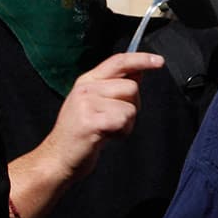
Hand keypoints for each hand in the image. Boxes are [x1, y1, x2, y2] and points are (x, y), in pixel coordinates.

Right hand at [41, 52, 163, 181]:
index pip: (118, 62)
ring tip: (108, 130)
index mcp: (88, 81)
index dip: (141, 59)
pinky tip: (106, 137)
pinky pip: (122, 121)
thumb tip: (139, 70)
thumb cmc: (81, 133)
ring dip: (126, 123)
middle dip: (132, 107)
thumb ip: (116, 85)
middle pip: (131, 88)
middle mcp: (85, 89)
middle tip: (114, 120)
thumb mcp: (96, 103)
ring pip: (130, 107)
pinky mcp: (89, 122)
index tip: (158, 61)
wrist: (58, 158)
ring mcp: (85, 104)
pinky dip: (121, 132)